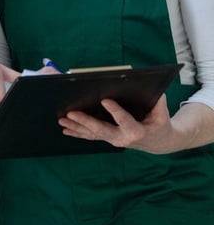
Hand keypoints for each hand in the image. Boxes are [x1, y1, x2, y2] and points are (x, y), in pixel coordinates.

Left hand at [58, 95, 177, 153]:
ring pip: (93, 134)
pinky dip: (78, 132)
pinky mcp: (108, 139)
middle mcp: (122, 138)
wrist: (159, 142)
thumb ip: (155, 98)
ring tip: (62, 119)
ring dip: (76, 126)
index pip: (125, 120)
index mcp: (137, 131)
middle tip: (71, 112)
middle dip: (86, 121)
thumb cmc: (160, 122)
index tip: (105, 100)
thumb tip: (145, 82)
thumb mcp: (161, 111)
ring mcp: (113, 140)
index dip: (115, 111)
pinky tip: (66, 129)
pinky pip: (91, 136)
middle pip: (102, 130)